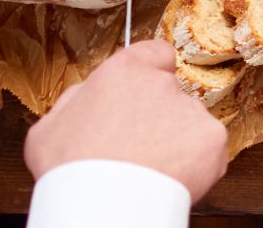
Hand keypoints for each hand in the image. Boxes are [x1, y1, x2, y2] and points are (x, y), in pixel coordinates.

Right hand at [24, 40, 228, 198]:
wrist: (102, 209)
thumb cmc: (69, 173)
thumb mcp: (50, 127)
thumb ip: (78, 99)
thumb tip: (91, 93)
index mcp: (125, 72)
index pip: (154, 53)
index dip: (151, 72)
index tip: (144, 92)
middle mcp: (163, 84)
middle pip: (168, 93)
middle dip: (157, 116)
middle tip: (135, 147)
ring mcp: (192, 111)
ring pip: (188, 122)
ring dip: (175, 141)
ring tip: (147, 169)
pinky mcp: (213, 140)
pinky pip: (206, 149)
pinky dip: (194, 164)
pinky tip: (168, 178)